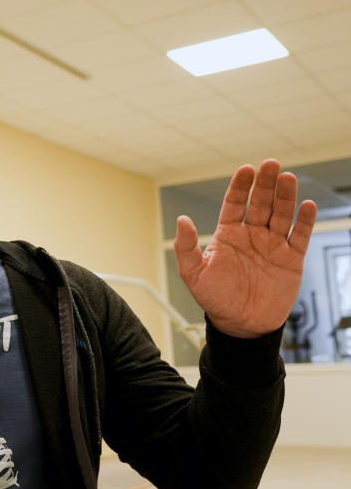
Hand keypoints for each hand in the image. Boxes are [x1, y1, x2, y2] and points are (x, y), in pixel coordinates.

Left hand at [174, 159, 316, 337]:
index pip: (235, 204)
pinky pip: (299, 236)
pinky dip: (304, 221)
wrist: (241, 325)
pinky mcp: (291, 259)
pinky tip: (307, 206)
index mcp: (228, 234)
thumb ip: (187, 247)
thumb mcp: (194, 274)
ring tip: (288, 178)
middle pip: (261, 203)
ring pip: (282, 215)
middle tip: (271, 164)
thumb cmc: (215, 299)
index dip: (240, 186)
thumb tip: (182, 220)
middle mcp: (251, 235)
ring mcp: (272, 245)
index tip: (246, 169)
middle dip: (265, 184)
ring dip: (285, 196)